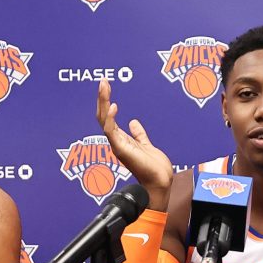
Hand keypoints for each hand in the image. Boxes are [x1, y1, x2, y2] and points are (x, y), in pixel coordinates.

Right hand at [96, 80, 172, 210]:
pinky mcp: (121, 150)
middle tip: (103, 81)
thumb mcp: (146, 144)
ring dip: (103, 102)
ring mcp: (118, 145)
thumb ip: (139, 134)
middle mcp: (117, 141)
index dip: (106, 102)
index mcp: (121, 140)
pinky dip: (110, 118)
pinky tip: (113, 106)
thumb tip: (134, 122)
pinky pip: (111, 132)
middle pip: (103, 116)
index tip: (106, 86)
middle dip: (102, 98)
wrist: (160, 182)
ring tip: (104, 86)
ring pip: (104, 120)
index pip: (108, 117)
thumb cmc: (154, 168)